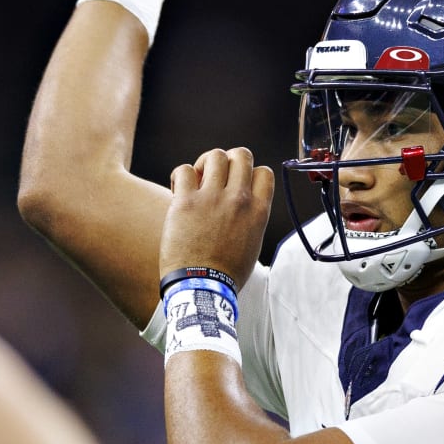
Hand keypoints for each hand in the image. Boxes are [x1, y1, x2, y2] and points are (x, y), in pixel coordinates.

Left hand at [161, 147, 274, 289]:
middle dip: (229, 161)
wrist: (202, 288)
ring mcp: (212, 198)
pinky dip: (181, 176)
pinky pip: (184, 170)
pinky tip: (179, 190)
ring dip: (205, 164)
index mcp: (258, 211)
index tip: (238, 186)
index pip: (264, 172)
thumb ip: (252, 220)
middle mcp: (238, 199)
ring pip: (214, 156)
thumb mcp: (253, 245)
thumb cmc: (227, 274)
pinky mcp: (186, 202)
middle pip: (241, 154)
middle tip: (216, 178)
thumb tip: (245, 209)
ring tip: (197, 182)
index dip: (250, 174)